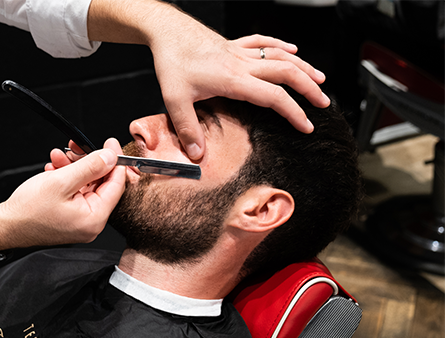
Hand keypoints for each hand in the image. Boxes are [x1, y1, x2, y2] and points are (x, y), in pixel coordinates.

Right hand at [0, 138, 124, 248]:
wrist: (4, 226)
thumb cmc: (27, 211)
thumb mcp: (61, 181)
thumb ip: (90, 167)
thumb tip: (110, 157)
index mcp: (94, 219)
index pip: (116, 185)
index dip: (114, 162)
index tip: (110, 144)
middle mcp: (91, 223)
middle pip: (100, 184)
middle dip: (87, 162)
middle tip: (76, 147)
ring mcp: (80, 221)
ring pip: (86, 185)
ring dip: (73, 167)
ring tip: (57, 157)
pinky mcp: (70, 217)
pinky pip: (75, 192)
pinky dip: (66, 178)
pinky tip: (54, 169)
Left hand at [151, 31, 329, 159]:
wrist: (167, 30)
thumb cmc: (171, 61)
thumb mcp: (175, 100)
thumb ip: (188, 128)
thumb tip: (197, 154)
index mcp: (233, 80)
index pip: (274, 97)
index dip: (294, 112)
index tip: (306, 126)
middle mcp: (241, 64)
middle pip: (286, 74)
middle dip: (309, 89)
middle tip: (324, 103)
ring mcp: (239, 52)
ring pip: (280, 56)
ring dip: (302, 67)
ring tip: (319, 79)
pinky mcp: (233, 44)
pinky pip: (263, 42)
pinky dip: (281, 46)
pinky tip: (292, 50)